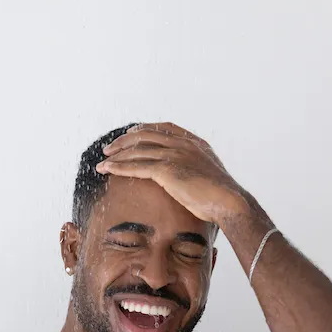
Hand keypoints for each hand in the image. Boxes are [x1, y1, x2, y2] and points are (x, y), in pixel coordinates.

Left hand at [97, 123, 247, 225]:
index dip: (143, 129)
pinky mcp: (167, 170)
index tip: (130, 134)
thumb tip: (189, 176)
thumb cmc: (222, 195)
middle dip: (124, 141)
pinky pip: (137, 166)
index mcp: (194, 142)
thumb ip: (196, 167)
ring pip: (138, 150)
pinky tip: (108, 170)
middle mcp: (183, 144)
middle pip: (145, 135)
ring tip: (102, 162)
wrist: (229, 202)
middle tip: (109, 148)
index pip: (163, 128)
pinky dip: (120, 167)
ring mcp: (175, 155)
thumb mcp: (209, 173)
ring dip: (117, 156)